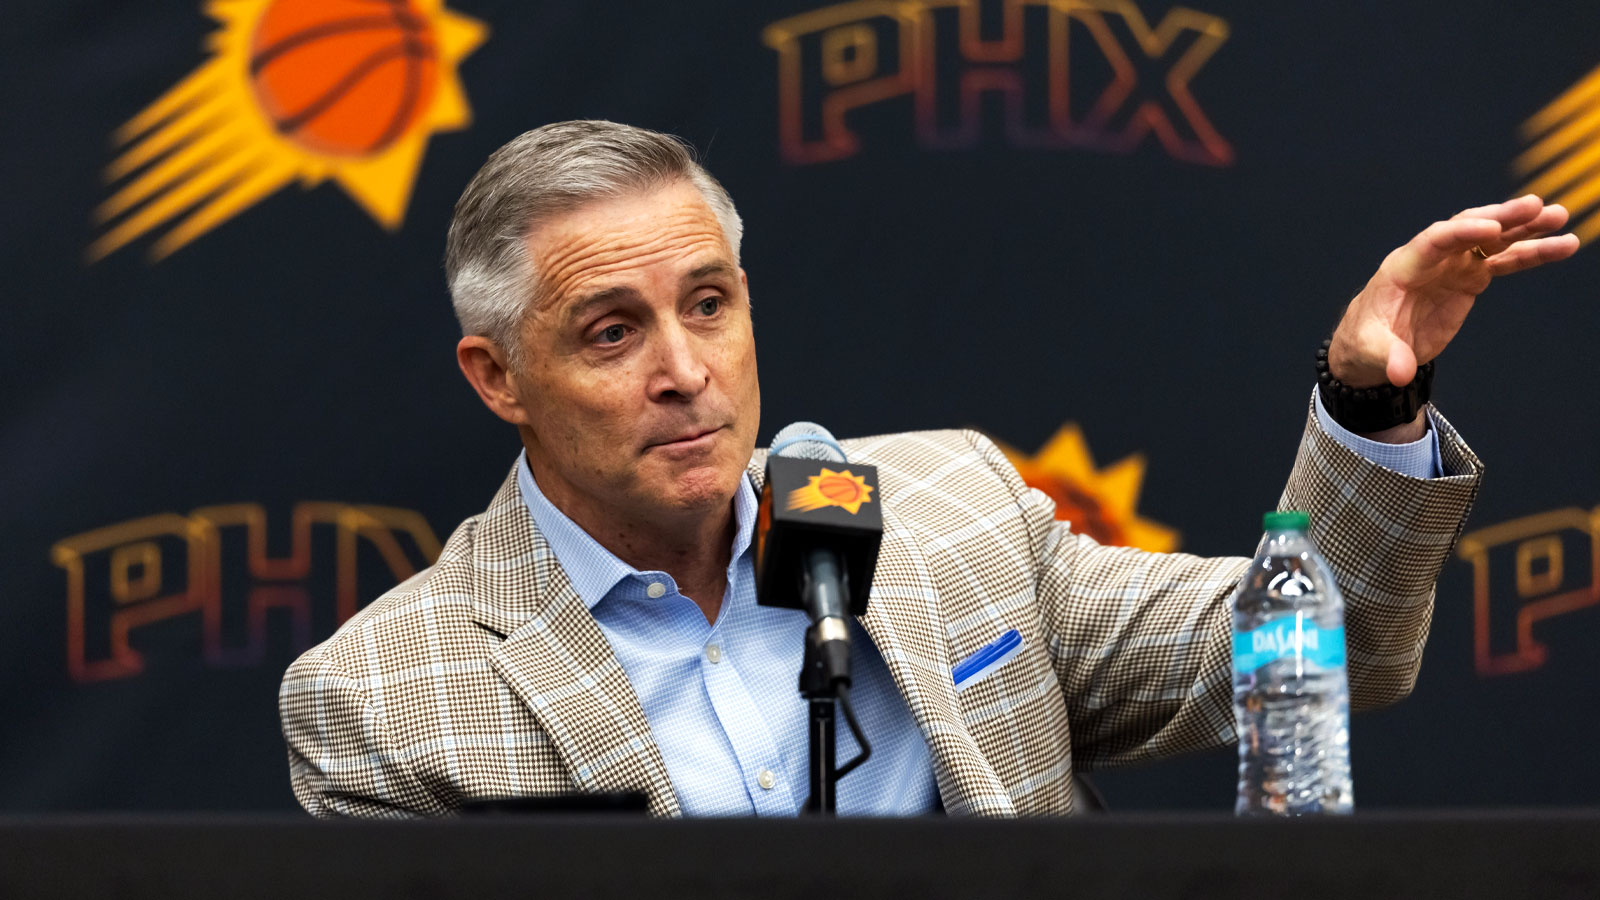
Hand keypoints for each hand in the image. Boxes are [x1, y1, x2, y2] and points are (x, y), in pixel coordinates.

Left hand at [1328, 195, 1578, 388]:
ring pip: (1491, 241)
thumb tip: (1400, 373)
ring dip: (1525, 229)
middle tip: (1536, 207)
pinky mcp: (1469, 279)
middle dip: (1500, 218)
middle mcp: (1431, 260)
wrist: (1374, 347)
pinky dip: (1531, 254)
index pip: (1433, 242)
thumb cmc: (1366, 342)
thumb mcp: (1371, 352)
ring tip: (1559, 217)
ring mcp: (1452, 266)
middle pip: (1466, 230)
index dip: (1460, 233)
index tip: (1491, 229)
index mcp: (1402, 268)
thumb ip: (1389, 358)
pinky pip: (1503, 261)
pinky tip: (1562, 245)